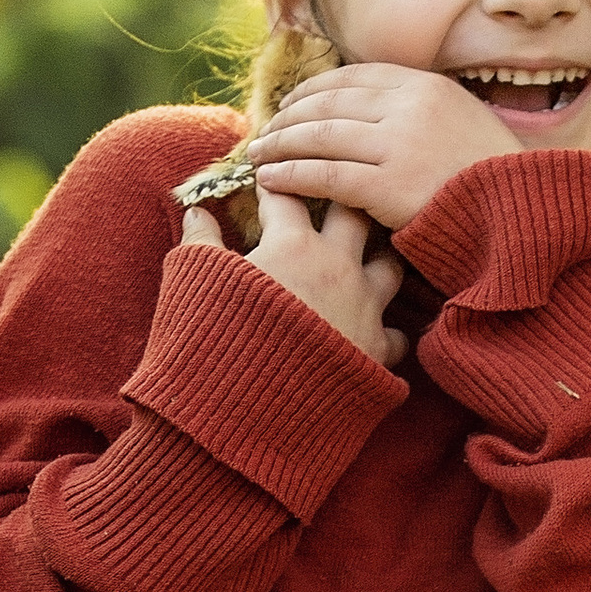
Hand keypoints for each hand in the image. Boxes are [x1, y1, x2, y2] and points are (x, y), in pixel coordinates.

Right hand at [183, 189, 407, 367]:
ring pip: (391, 266)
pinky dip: (387, 332)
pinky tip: (375, 333)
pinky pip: (397, 335)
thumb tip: (196, 212)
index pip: (287, 196)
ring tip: (366, 262)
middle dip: (343, 201)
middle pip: (355, 214)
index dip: (276, 184)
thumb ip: (199, 243)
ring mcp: (363, 309)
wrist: (244, 412)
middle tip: (333, 200)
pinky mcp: (375, 353)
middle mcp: (338, 269)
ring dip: (379, 259)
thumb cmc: (214, 343)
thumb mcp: (193, 284)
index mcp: (293, 245)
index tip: (270, 178)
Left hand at [245, 63, 519, 234]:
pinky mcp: (389, 185)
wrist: (524, 215)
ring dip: (281, 146)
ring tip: (257, 157)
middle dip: (289, 117)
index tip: (291, 103)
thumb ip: (423, 113)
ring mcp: (399, 144)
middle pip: (330, 103)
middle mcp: (410, 106)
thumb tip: (378, 113)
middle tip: (265, 133)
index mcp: (427, 86)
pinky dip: (292, 176)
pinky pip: (326, 175)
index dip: (314, 89)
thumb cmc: (495, 180)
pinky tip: (271, 181)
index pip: (353, 77)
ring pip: (320, 136)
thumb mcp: (465, 124)